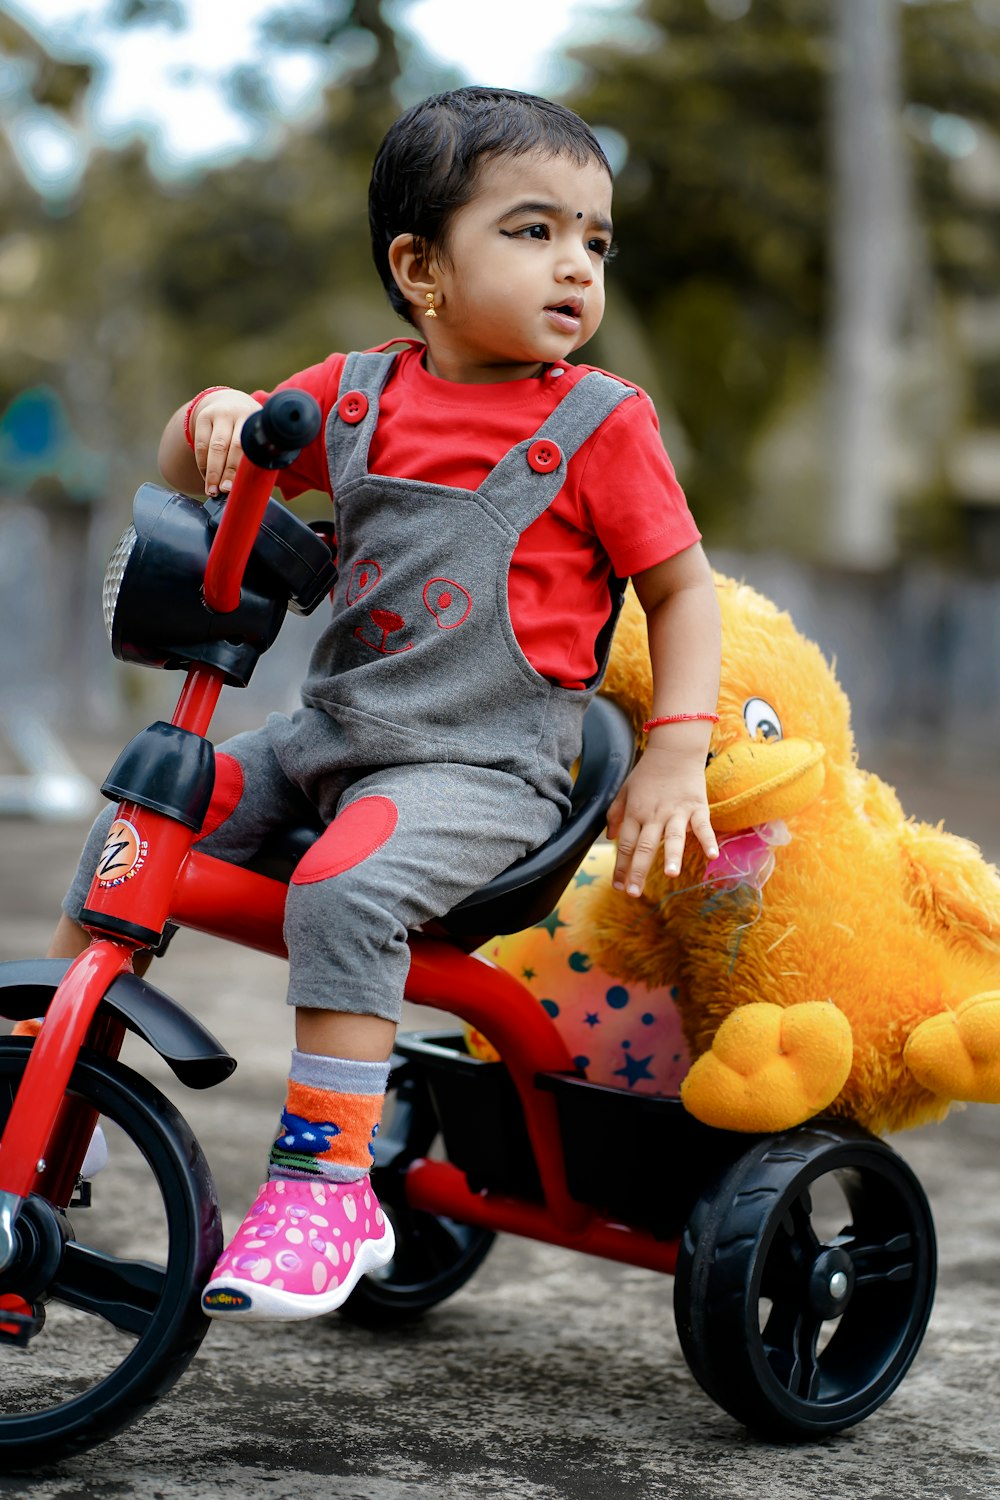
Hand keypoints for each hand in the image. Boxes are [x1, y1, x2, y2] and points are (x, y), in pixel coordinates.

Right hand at [189, 389, 261, 496]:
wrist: (232, 402)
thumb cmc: (252, 430)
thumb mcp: (260, 434)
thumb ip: (261, 455)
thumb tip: (258, 489)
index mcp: (255, 420)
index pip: (246, 446)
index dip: (240, 467)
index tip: (236, 487)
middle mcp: (236, 413)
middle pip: (228, 446)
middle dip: (224, 471)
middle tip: (223, 491)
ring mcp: (218, 414)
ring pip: (212, 446)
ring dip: (211, 472)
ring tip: (211, 491)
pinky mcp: (203, 417)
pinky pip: (200, 444)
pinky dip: (203, 464)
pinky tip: (206, 478)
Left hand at [606, 740, 717, 896]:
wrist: (674, 750)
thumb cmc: (648, 772)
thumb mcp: (625, 790)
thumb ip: (616, 814)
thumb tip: (611, 837)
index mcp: (635, 812)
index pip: (625, 844)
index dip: (620, 866)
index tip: (618, 886)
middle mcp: (654, 815)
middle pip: (644, 846)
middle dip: (637, 871)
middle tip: (633, 893)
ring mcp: (677, 812)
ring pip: (673, 837)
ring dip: (671, 856)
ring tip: (669, 874)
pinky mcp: (697, 807)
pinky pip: (703, 826)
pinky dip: (708, 840)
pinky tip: (713, 856)